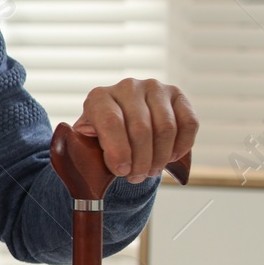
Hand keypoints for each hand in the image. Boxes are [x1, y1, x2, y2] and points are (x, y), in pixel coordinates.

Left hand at [72, 78, 197, 183]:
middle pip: (141, 129)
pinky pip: (188, 123)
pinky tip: (171, 157)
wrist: (122, 129)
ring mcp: (154, 88)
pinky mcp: (177, 94)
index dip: (118, 151)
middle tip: (137, 177)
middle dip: (141, 161)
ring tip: (151, 171)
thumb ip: (77, 145)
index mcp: (99, 97)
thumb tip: (75, 134)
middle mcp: (126, 87)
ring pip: (166, 128)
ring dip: (161, 157)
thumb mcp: (83, 144)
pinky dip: (182, 145)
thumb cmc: (101, 140)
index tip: (121, 172)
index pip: (111, 122)